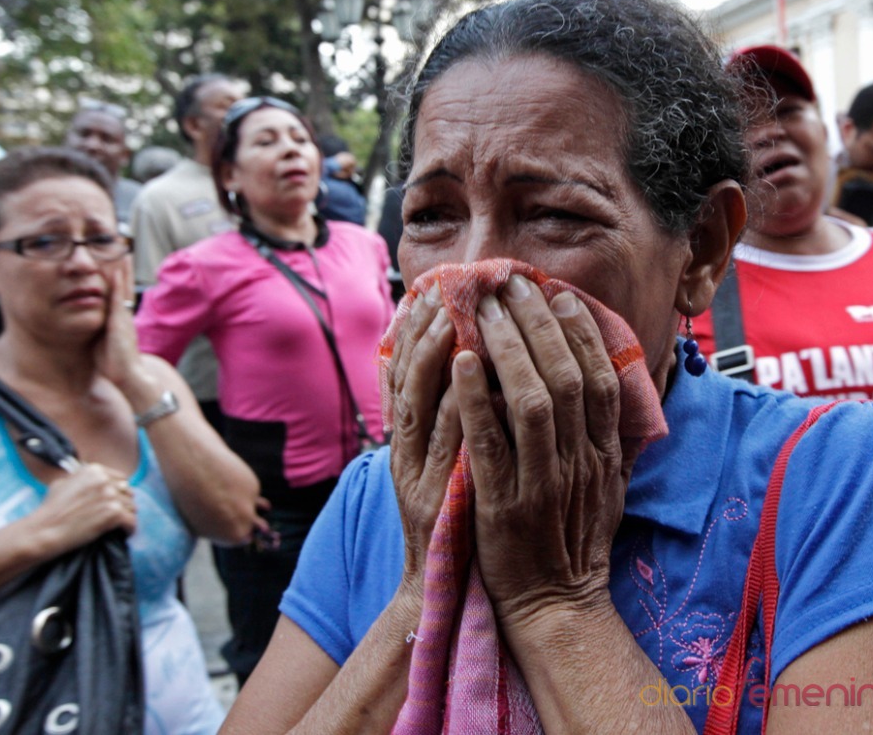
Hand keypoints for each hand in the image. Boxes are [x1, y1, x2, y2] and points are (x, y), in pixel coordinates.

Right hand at [33, 462, 137, 551]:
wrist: (43, 530)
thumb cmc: (50, 510)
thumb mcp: (63, 483)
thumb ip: (83, 478)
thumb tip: (100, 478)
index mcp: (94, 470)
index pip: (122, 479)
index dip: (119, 492)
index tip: (116, 503)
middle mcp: (104, 480)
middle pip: (128, 493)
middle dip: (124, 504)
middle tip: (118, 517)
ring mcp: (110, 496)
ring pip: (132, 507)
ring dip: (127, 517)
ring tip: (120, 527)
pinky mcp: (114, 513)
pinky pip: (132, 522)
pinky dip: (129, 529)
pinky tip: (124, 534)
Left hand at [92, 258, 148, 392]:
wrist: (126, 376)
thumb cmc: (112, 365)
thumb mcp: (101, 343)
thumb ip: (96, 332)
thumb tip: (82, 325)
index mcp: (119, 321)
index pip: (119, 295)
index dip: (118, 280)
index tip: (116, 265)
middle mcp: (124, 316)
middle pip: (124, 287)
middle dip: (124, 270)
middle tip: (123, 251)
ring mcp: (124, 317)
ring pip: (124, 289)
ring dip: (123, 271)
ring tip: (123, 253)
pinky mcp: (120, 321)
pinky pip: (119, 298)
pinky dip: (118, 284)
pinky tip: (116, 271)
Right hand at [387, 285, 460, 594]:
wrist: (440, 587)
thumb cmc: (445, 516)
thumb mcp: (432, 460)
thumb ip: (436, 413)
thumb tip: (450, 360)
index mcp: (402, 440)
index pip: (399, 371)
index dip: (414, 328)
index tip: (433, 288)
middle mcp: (405, 453)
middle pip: (407, 377)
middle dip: (427, 327)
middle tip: (448, 285)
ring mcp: (421, 475)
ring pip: (424, 401)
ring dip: (439, 353)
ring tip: (460, 310)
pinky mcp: (443, 499)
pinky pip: (457, 441)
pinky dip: (463, 402)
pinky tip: (472, 368)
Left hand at [457, 275, 635, 626]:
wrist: (554, 607)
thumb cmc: (574, 541)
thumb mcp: (608, 487)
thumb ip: (609, 437)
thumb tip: (608, 384)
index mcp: (603, 455)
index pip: (600, 379)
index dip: (580, 332)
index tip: (558, 294)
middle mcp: (579, 463)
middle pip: (565, 377)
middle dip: (539, 324)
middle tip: (512, 283)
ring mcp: (541, 483)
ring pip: (532, 400)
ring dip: (508, 347)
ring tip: (484, 307)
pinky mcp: (501, 504)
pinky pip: (489, 442)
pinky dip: (476, 397)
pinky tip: (460, 360)